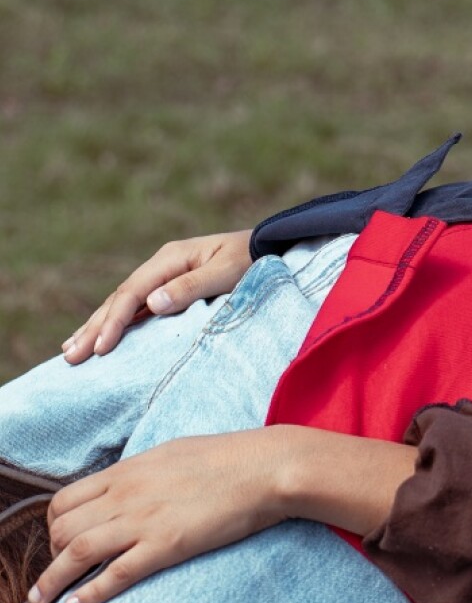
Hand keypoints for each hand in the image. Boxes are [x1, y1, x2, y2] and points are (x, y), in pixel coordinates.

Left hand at [30, 432, 286, 602]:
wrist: (263, 468)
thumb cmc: (227, 459)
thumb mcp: (170, 455)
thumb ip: (142, 473)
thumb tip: (130, 486)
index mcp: (125, 471)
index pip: (65, 500)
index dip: (54, 526)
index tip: (59, 544)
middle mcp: (124, 495)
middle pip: (63, 528)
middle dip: (51, 555)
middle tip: (55, 575)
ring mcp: (143, 521)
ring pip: (78, 551)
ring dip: (53, 579)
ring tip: (41, 600)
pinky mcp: (166, 545)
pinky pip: (117, 573)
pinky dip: (90, 593)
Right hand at [63, 231, 253, 362]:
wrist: (269, 246)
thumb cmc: (252, 260)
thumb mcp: (227, 273)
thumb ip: (191, 288)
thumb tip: (151, 304)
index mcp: (170, 259)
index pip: (132, 293)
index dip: (114, 322)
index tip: (100, 348)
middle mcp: (161, 266)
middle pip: (119, 299)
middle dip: (93, 328)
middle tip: (70, 356)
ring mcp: (163, 276)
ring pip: (121, 303)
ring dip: (96, 326)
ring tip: (71, 349)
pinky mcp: (168, 288)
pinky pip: (135, 307)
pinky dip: (115, 323)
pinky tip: (101, 337)